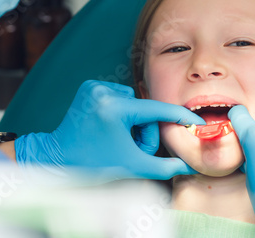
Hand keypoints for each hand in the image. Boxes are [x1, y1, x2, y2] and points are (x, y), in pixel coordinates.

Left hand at [15, 80, 204, 182]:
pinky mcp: (89, 86)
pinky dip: (122, 112)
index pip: (156, 111)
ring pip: (134, 102)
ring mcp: (94, 86)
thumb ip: (163, 167)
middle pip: (144, 110)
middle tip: (136, 149)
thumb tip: (189, 167)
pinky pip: (119, 96)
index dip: (179, 117)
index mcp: (113, 108)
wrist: (58, 157)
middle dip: (145, 131)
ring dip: (134, 122)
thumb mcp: (132, 166)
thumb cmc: (93, 163)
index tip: (195, 120)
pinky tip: (110, 126)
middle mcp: (103, 92)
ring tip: (120, 139)